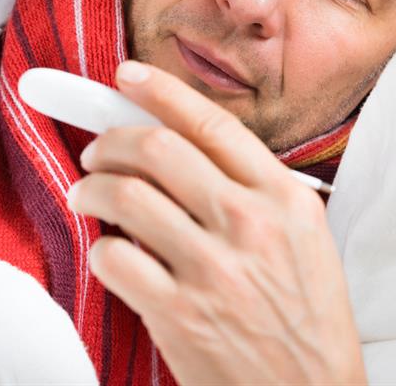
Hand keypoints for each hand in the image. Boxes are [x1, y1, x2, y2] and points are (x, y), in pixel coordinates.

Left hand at [70, 61, 366, 384]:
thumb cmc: (308, 317)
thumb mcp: (306, 238)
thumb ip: (256, 190)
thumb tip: (187, 150)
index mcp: (284, 198)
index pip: (212, 124)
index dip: (161, 91)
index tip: (128, 77)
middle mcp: (249, 223)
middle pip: (157, 149)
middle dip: (111, 139)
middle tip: (97, 148)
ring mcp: (212, 268)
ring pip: (124, 195)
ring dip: (91, 187)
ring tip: (87, 193)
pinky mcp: (179, 312)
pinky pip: (114, 256)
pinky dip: (102, 247)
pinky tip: (112, 252)